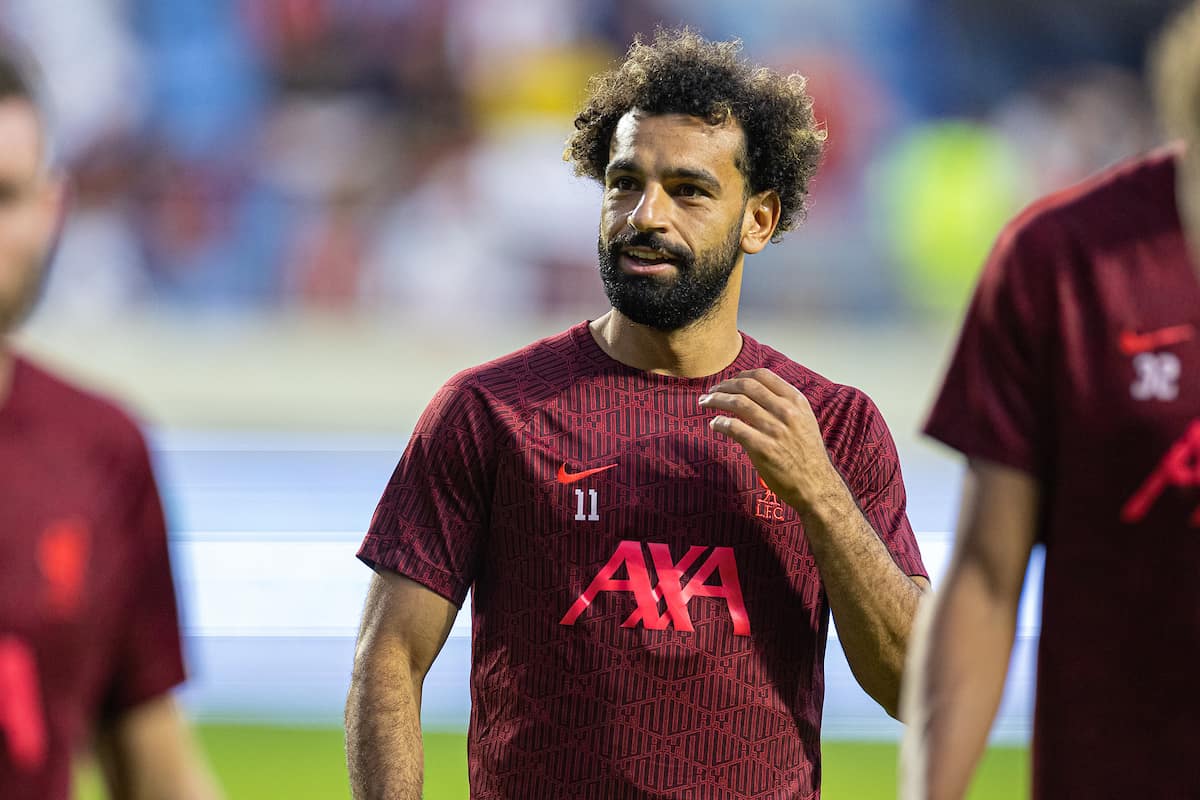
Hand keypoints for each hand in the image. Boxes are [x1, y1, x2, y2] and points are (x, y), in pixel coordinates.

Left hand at [699, 368, 839, 512]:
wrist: (816, 485)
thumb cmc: (808, 455)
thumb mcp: (805, 421)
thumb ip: (785, 405)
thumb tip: (758, 393)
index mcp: (796, 401)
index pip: (763, 375)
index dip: (740, 375)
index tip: (728, 382)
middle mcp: (786, 411)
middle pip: (746, 386)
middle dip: (723, 386)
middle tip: (710, 391)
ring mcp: (774, 429)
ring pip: (737, 403)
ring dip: (716, 399)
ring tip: (705, 402)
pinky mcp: (763, 447)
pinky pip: (734, 427)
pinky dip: (720, 423)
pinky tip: (714, 424)